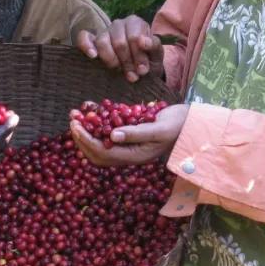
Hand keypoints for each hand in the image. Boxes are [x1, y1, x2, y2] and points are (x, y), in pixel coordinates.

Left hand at [70, 103, 187, 166]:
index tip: (76, 126)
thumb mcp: (158, 128)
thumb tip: (112, 136)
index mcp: (135, 156)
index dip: (87, 140)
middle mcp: (129, 153)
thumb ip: (136, 133)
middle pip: (97, 152)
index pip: (103, 152)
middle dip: (82, 137)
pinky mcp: (130, 134)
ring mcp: (129, 144)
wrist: (191, 122)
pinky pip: (108, 132)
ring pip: (100, 143)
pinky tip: (90, 109)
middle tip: (72, 120)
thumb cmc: (179, 125)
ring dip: (87, 130)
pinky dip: (97, 122)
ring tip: (76, 114)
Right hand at [75, 16, 163, 82]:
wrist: (139, 71)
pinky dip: (86, 45)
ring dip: (111, 60)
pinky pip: (84, 37)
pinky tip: (92, 55)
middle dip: (127, 62)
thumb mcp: (157, 55)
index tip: (143, 70)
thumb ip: (154, 46)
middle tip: (133, 76)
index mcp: (135, 23)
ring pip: (102, 41)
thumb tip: (143, 41)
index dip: (138, 56)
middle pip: (119, 42)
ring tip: (118, 70)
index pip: (134, 37)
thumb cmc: (148, 60)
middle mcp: (118, 24)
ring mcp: (104, 32)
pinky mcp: (92, 41)